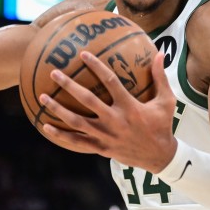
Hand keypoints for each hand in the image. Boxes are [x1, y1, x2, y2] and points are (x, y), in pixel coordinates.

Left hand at [41, 52, 177, 172]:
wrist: (160, 157)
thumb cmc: (162, 126)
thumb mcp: (167, 101)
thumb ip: (160, 77)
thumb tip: (159, 53)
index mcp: (130, 106)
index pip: (110, 81)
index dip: (96, 66)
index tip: (83, 54)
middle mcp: (115, 120)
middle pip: (87, 100)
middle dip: (69, 85)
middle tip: (54, 73)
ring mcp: (106, 135)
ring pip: (76, 121)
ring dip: (58, 109)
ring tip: (42, 96)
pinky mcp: (102, 148)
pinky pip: (77, 141)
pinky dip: (61, 134)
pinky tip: (46, 126)